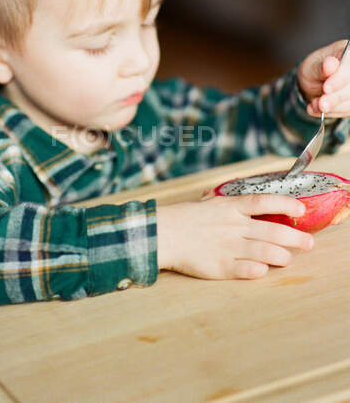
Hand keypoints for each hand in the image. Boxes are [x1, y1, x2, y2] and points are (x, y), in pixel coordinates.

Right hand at [156, 194, 312, 279]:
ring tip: (287, 259)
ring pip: (266, 252)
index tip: (300, 208)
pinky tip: (264, 270)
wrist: (163, 234)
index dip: (286, 203)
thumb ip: (228, 204)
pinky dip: (260, 270)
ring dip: (282, 256)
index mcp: (230, 207)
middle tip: (308, 243)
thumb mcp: (208, 202)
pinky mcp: (221, 266)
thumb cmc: (185, 218)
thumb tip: (245, 202)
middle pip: (273, 230)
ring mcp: (228, 247)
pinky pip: (248, 270)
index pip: (265, 202)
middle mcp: (234, 226)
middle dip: (296, 238)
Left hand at [297, 39, 349, 117]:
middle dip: (336, 97)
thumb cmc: (314, 70)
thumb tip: (330, 64)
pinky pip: (348, 110)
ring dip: (333, 107)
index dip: (340, 78)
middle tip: (320, 104)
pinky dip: (333, 112)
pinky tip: (318, 109)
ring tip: (314, 105)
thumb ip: (320, 68)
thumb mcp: (311, 67)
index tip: (326, 88)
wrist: (316, 83)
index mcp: (348, 51)